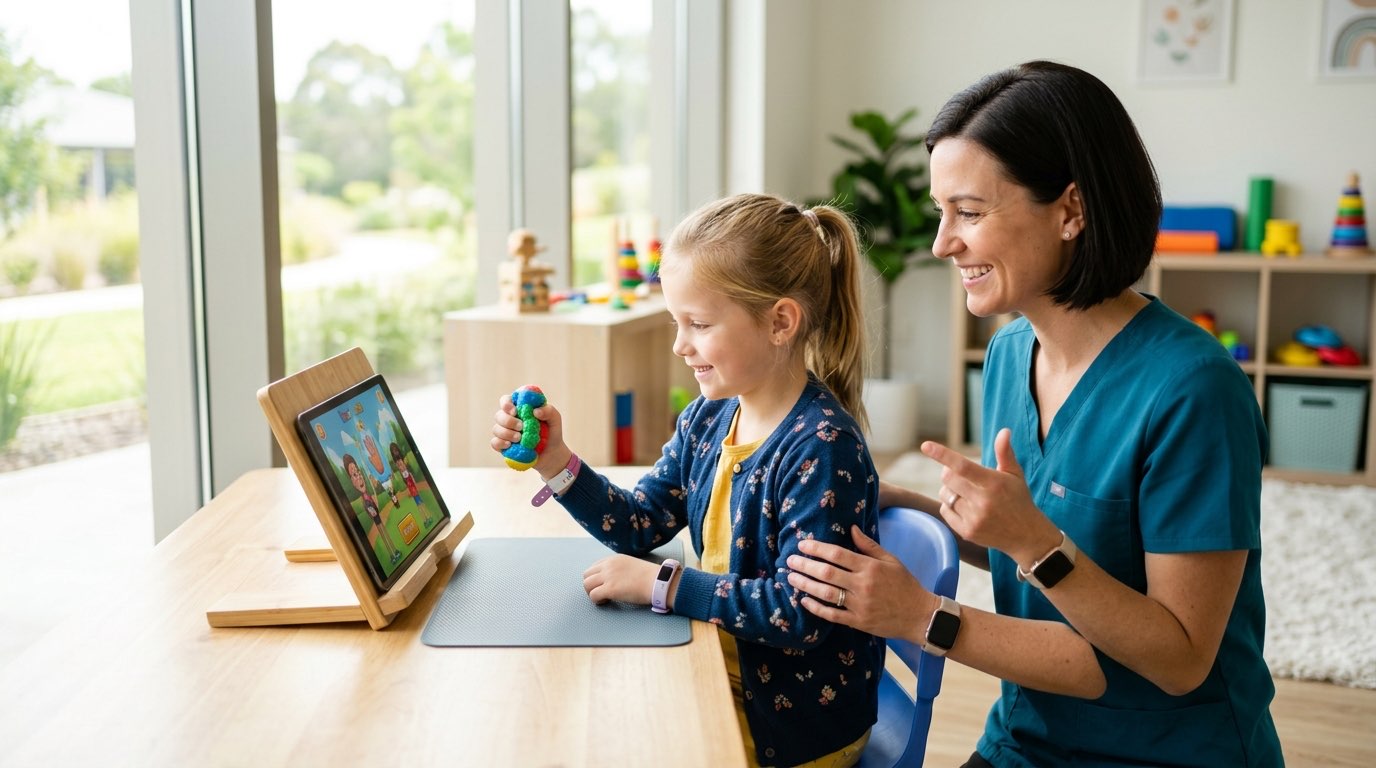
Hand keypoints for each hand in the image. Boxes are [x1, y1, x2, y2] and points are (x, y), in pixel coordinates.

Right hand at [490, 394, 569, 476]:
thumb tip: (535, 411)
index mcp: (519, 408)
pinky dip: (500, 443)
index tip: (515, 411)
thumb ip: (548, 411)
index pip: (506, 400)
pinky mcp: (503, 445)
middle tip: (521, 427)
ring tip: (520, 438)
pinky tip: (510, 445)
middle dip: (508, 421)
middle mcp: (510, 418)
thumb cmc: (552, 432)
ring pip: (496, 429)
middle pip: (499, 415)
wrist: (552, 453)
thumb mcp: (555, 419)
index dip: (506, 403)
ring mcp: (505, 432)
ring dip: (506, 433)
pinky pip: (495, 443)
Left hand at [582, 554, 659, 605]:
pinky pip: (593, 596)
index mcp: (614, 559)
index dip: (596, 578)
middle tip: (601, 592)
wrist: (658, 582)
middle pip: (586, 575)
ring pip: (586, 585)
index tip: (604, 584)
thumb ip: (619, 569)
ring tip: (604, 597)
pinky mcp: (610, 589)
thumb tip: (614, 579)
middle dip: (591, 585)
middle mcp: (608, 565)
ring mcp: (608, 577)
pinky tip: (607, 601)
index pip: (594, 567)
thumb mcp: (631, 565)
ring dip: (592, 593)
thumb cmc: (649, 577)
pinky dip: (597, 600)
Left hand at [786, 526, 934, 643]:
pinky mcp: (858, 622)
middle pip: (827, 573)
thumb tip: (851, 527)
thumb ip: (868, 545)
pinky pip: (832, 615)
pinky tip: (803, 600)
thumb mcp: (891, 560)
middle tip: (789, 560)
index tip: (802, 544)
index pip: (837, 554)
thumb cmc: (905, 585)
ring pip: (825, 593)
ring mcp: (859, 605)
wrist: (920, 616)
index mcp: (870, 567)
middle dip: (805, 565)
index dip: (817, 548)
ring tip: (791, 577)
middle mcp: (862, 585)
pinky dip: (816, 608)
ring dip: (805, 584)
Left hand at [922, 427, 1059, 565]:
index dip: (943, 455)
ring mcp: (974, 518)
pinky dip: (950, 505)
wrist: (1026, 535)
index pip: (963, 466)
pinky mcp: (967, 531)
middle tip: (960, 475)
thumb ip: (1005, 453)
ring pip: (945, 494)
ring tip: (966, 493)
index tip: (925, 446)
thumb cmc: (1018, 499)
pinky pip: (945, 510)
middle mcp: (983, 502)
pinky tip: (966, 507)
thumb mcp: (1015, 475)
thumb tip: (1004, 431)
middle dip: (949, 472)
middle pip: (948, 478)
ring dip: (949, 489)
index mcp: (994, 483)